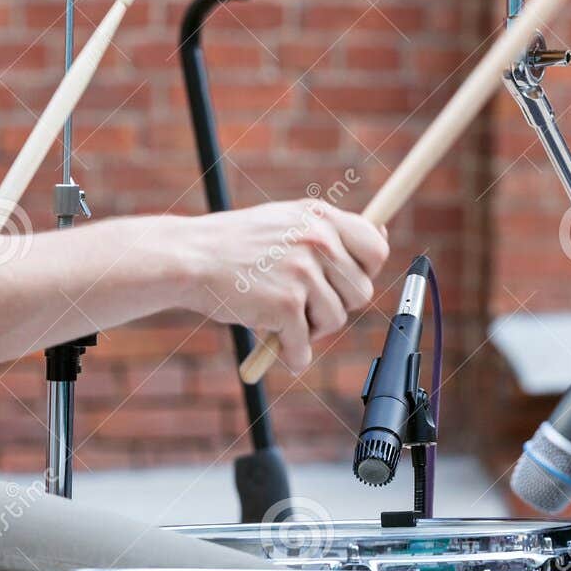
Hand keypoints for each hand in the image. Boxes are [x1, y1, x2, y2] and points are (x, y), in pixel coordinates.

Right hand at [176, 199, 388, 371]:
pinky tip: (278, 347)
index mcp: (321, 217)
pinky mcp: (286, 304)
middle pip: (361, 292)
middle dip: (337, 305)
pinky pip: (305, 345)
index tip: (346, 282)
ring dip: (313, 328)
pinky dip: (293, 354)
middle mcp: (318, 240)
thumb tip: (381, 231)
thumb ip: (329, 230)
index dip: (367, 271)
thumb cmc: (237, 245)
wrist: (189, 258)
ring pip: (336, 320)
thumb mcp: (287, 220)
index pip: (376, 248)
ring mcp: (303, 272)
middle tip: (306, 306)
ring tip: (283, 317)